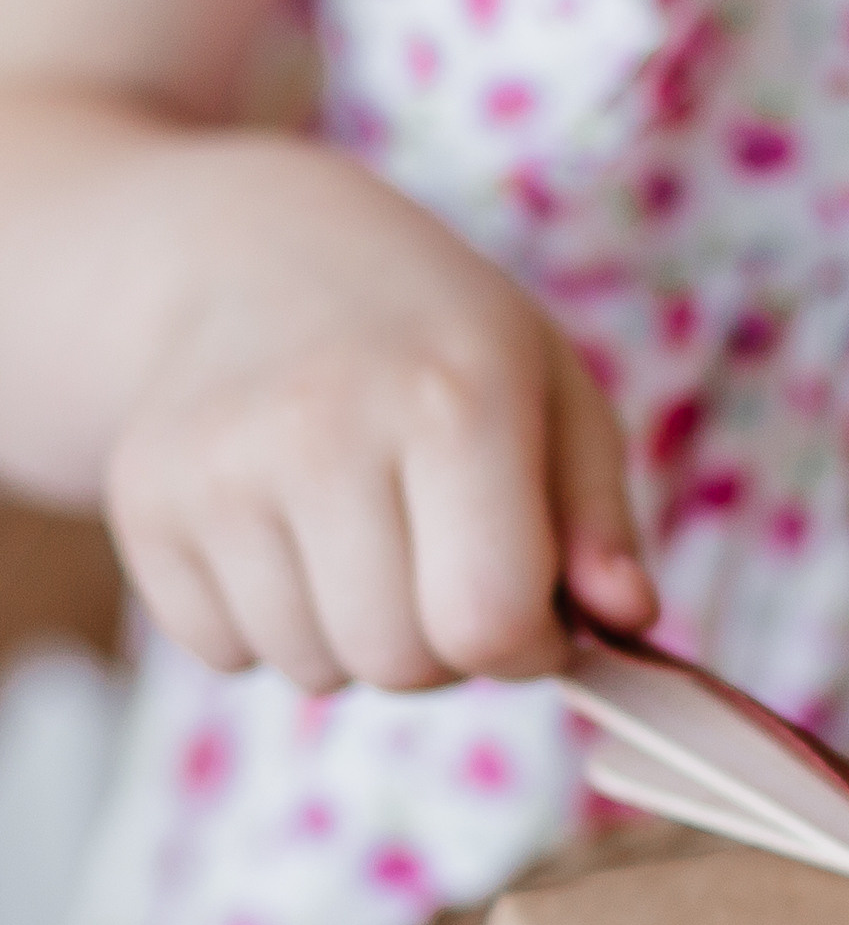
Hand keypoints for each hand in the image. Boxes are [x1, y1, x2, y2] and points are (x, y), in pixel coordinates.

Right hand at [106, 133, 655, 690]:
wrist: (245, 251)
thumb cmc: (434, 338)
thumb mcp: (552, 392)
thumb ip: (601, 519)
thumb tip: (628, 619)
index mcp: (452, 397)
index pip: (490, 624)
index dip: (526, 646)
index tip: (529, 603)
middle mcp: (322, 427)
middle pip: (402, 664)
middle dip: (441, 645)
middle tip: (435, 556)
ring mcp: (218, 468)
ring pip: (314, 672)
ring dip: (353, 635)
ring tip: (356, 532)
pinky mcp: (144, 505)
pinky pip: (227, 654)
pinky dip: (267, 623)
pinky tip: (282, 530)